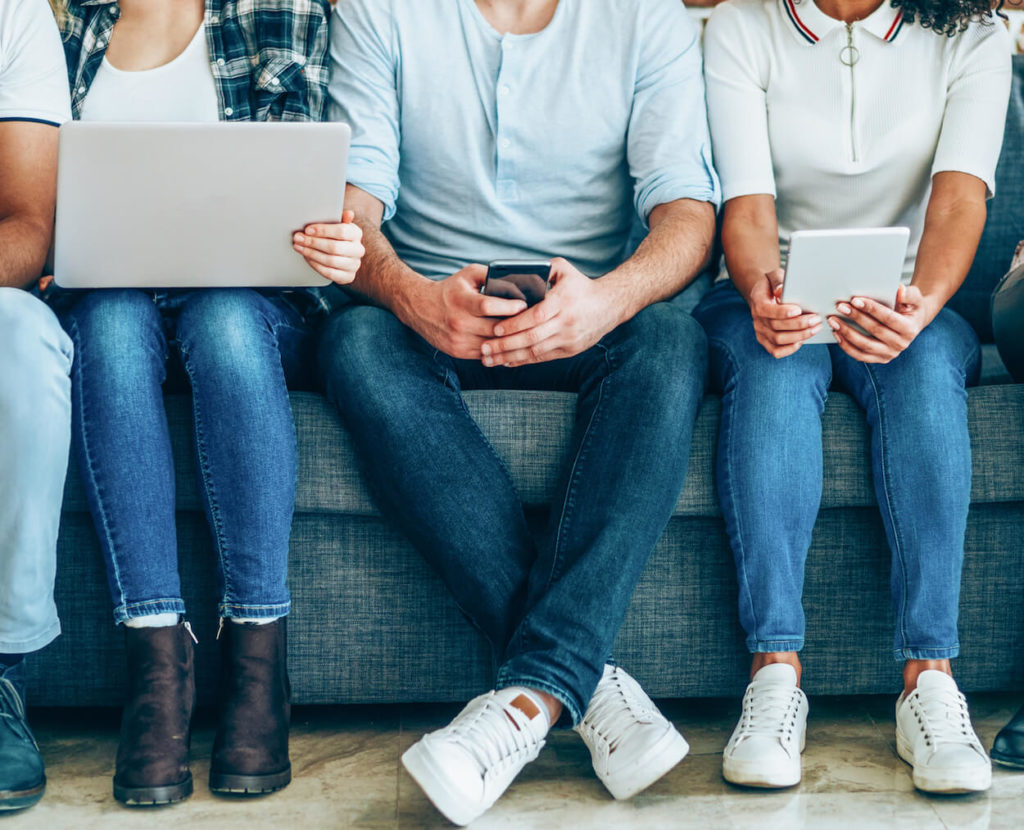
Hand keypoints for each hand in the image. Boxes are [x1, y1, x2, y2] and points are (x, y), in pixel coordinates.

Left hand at [293, 209, 364, 284]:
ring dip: (311, 254)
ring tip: (299, 247)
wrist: (341, 255)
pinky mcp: (348, 277)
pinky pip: (330, 273)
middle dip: (313, 243)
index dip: (323, 230)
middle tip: (299, 239)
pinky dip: (316, 265)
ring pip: (330, 260)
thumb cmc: (335, 237)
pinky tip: (307, 258)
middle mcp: (358, 250)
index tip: (308, 230)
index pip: (342, 231)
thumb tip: (348, 214)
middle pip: (334, 247)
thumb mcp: (337, 224)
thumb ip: (339, 218)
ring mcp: (354, 265)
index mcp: (356, 233)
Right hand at [407, 264, 526, 359]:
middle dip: (516, 326)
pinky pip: (485, 354)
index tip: (524, 304)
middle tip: (532, 321)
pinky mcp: (458, 352)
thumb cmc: (450, 289)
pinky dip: (499, 350)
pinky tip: (510, 344)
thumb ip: (489, 275)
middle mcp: (459, 322)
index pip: (489, 306)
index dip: (509, 307)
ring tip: (524, 334)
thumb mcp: (467, 275)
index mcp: (461, 301)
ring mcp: (458, 340)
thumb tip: (515, 280)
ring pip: (492, 345)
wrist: (421, 309)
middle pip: (494, 329)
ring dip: (509, 341)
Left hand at [479, 258, 620, 366]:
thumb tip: (516, 273)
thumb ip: (542, 268)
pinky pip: (542, 358)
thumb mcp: (564, 269)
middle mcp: (566, 322)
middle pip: (532, 337)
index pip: (536, 316)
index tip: (495, 329)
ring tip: (489, 359)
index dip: (514, 324)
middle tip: (484, 348)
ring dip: (510, 357)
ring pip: (535, 351)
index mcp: (563, 301)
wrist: (609, 306)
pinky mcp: (570, 350)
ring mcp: (568, 338)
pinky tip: (506, 362)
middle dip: (505, 345)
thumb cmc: (581, 285)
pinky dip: (523, 361)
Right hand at [747, 269, 821, 358]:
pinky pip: (776, 351)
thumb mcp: (774, 276)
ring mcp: (760, 332)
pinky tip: (802, 340)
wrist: (764, 295)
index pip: (767, 310)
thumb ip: (777, 280)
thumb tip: (780, 290)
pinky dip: (790, 349)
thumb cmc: (772, 284)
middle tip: (816, 319)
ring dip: (799, 336)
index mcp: (757, 302)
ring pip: (778, 340)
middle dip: (798, 324)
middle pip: (776, 327)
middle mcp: (757, 319)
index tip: (799, 310)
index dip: (783, 312)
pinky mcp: (765, 341)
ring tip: (815, 328)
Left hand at [829, 284, 930, 363]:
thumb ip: (909, 294)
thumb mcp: (915, 299)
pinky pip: (859, 355)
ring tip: (833, 320)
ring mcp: (889, 354)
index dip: (871, 309)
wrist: (912, 323)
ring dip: (846, 333)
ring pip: (864, 345)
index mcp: (909, 329)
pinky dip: (846, 346)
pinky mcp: (878, 359)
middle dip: (855, 317)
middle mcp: (901, 344)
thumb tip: (899, 290)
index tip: (855, 300)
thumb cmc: (910, 307)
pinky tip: (836, 333)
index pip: (888, 318)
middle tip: (840, 306)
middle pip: (874, 330)